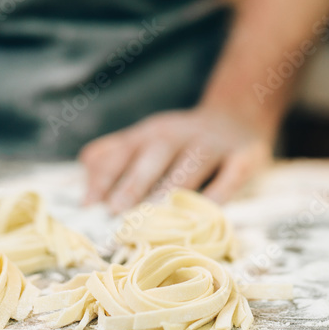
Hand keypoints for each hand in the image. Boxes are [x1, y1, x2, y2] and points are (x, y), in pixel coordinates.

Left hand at [79, 107, 273, 212]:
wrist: (238, 115)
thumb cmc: (181, 140)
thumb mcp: (146, 139)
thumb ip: (113, 154)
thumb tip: (84, 172)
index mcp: (150, 133)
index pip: (122, 151)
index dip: (105, 177)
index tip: (89, 205)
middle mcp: (179, 135)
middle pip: (154, 155)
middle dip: (134, 182)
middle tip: (117, 211)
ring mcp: (213, 144)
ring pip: (192, 164)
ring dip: (173, 188)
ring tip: (156, 215)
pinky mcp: (244, 156)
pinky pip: (232, 174)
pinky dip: (221, 192)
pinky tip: (207, 212)